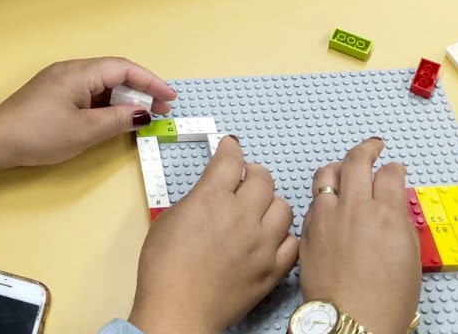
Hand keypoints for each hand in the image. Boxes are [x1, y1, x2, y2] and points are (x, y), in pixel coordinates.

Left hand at [0, 57, 174, 177]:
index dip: (150, 81)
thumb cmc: (40, 134)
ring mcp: (60, 80)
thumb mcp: (85, 131)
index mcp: (79, 72)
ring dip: (124, 98)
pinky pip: (88, 92)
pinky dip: (106, 103)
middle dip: (140, 90)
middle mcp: (70, 70)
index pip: (123, 69)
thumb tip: (143, 113)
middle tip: (162, 110)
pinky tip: (115, 118)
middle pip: (113, 73)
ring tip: (143, 116)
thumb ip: (117, 120)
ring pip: (101, 83)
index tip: (170, 98)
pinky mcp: (53, 93)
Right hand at [129, 138, 298, 333]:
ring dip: (271, 202)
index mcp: (212, 198)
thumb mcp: (169, 220)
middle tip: (245, 178)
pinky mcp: (273, 269)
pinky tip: (272, 237)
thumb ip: (196, 199)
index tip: (231, 146)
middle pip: (262, 179)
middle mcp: (242, 215)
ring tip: (259, 209)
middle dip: (252, 173)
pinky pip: (292, 242)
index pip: (230, 160)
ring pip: (283, 207)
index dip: (230, 149)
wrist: (179, 311)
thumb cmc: (164, 269)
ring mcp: (262, 243)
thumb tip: (210, 192)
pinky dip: (284, 235)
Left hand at [297, 138, 420, 333]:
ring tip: (346, 167)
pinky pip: (314, 199)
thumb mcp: (410, 257)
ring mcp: (327, 216)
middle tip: (373, 146)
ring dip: (340, 166)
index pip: (389, 174)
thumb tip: (393, 204)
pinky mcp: (308, 228)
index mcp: (386, 214)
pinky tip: (330, 200)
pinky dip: (324, 194)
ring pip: (327, 174)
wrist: (352, 319)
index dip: (394, 168)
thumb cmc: (387, 298)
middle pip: (357, 162)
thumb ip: (400, 222)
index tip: (395, 168)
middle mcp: (354, 208)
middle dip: (367, 148)